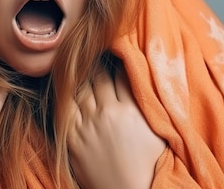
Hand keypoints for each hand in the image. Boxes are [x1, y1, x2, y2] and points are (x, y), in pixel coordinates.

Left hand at [68, 68, 165, 188]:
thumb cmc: (149, 165)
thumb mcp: (158, 133)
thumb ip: (149, 106)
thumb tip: (146, 82)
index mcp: (131, 110)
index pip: (121, 75)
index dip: (119, 63)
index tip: (117, 57)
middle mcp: (107, 113)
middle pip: (99, 77)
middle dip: (99, 67)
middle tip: (97, 59)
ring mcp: (87, 124)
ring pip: (81, 89)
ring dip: (82, 78)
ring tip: (82, 70)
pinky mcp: (72, 137)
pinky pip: (65, 108)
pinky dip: (67, 96)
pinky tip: (69, 90)